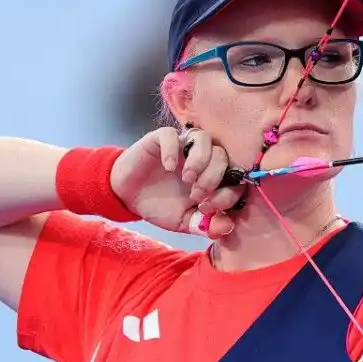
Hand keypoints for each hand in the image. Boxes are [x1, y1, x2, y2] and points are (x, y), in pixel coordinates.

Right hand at [111, 126, 247, 236]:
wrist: (127, 196)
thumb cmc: (159, 206)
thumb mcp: (183, 222)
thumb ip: (205, 225)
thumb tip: (227, 227)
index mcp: (212, 177)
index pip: (235, 177)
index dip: (228, 193)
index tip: (208, 207)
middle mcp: (201, 158)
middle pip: (222, 155)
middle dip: (213, 177)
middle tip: (197, 195)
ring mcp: (182, 146)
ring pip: (204, 139)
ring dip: (200, 160)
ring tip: (186, 178)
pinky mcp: (161, 139)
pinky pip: (172, 134)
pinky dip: (172, 149)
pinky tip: (167, 166)